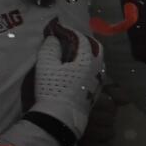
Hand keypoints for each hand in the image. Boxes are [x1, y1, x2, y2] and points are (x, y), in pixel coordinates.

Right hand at [33, 18, 103, 138]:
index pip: (82, 39)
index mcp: (88, 60)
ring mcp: (99, 80)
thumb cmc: (53, 89)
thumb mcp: (46, 65)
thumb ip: (50, 48)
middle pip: (96, 47)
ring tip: (73, 50)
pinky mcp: (96, 90)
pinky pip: (96, 70)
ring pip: (98, 59)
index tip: (59, 28)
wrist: (60, 117)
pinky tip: (78, 67)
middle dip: (83, 40)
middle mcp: (98, 68)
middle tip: (69, 37)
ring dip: (88, 52)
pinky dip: (88, 63)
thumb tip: (54, 38)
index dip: (70, 31)